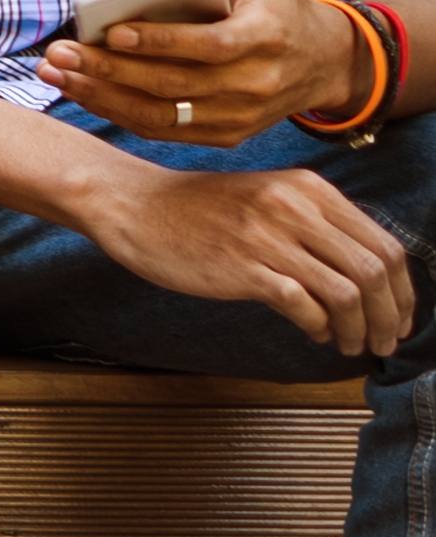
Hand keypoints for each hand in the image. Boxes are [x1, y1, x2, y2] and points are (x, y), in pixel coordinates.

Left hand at [41, 0, 360, 146]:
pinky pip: (165, 130)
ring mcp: (239, 116)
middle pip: (172, 85)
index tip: (113, 31)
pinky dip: (121, 115)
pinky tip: (84, 95)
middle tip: (60, 54)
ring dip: (103, 97)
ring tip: (58, 75)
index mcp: (264, 40)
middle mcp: (254, 85)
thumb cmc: (280, 9)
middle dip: (110, 71)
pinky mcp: (225, 135)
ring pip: (162, 115)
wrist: (324, 65)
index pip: (206, 46)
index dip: (159, 42)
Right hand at [81, 154, 414, 357]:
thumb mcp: (268, 200)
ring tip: (351, 346)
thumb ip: (315, 227)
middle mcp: (296, 207)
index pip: (384, 245)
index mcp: (311, 190)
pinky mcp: (242, 266)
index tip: (399, 318)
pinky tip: (314, 333)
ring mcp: (269, 236)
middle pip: (375, 271)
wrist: (134, 205)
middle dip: (390, 316)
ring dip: (359, 329)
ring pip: (347, 291)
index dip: (403, 291)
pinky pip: (303, 304)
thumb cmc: (197, 210)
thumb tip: (361, 277)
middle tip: (384, 342)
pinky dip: (319, 326)